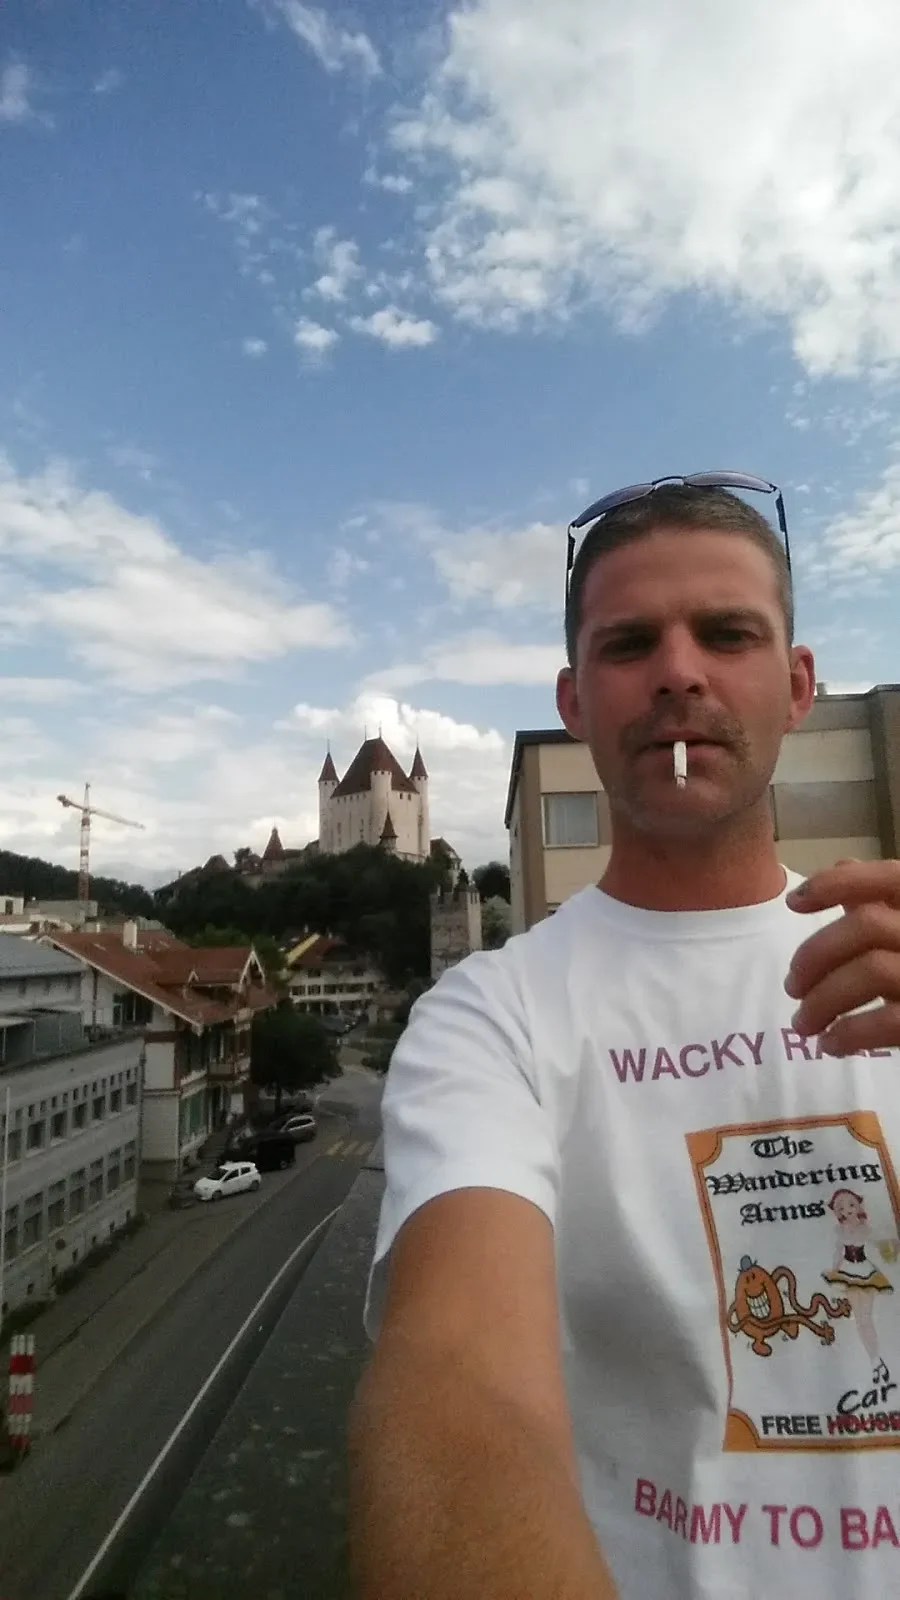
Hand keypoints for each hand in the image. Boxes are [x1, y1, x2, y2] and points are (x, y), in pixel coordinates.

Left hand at [784, 859, 899, 1055]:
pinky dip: (849, 1034)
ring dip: (823, 1000)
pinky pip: (887, 1022)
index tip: (792, 902)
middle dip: (816, 954)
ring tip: (804, 1023)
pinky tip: (831, 1044)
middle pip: (867, 925)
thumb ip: (884, 904)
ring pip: (872, 971)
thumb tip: (843, 865)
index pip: (891, 877)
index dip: (838, 884)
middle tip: (791, 986)